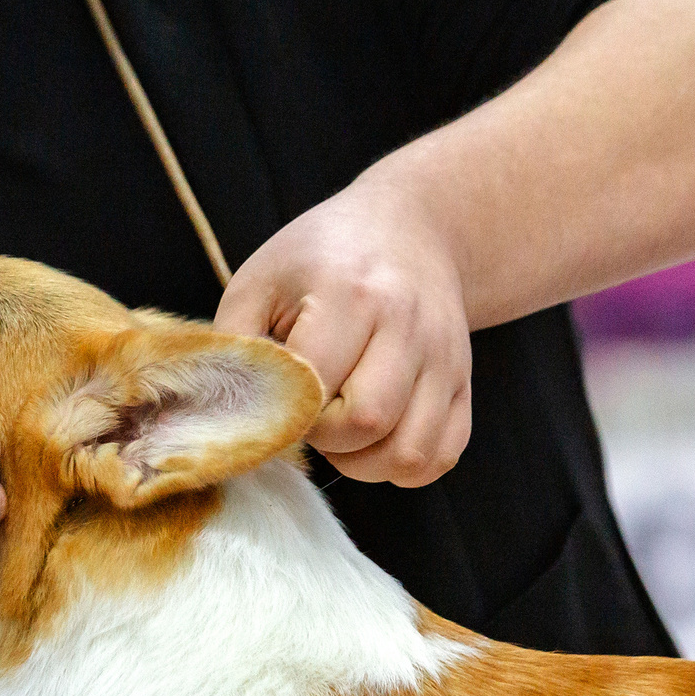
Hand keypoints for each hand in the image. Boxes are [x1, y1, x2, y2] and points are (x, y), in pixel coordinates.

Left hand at [215, 176, 471, 487]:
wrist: (409, 229)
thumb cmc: (318, 259)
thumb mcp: (259, 281)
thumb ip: (235, 350)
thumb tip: (229, 419)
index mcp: (351, 293)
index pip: (314, 387)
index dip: (284, 411)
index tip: (274, 399)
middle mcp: (408, 326)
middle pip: (367, 423)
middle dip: (324, 438)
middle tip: (306, 412)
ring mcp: (446, 358)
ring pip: (409, 453)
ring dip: (362, 462)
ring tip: (337, 430)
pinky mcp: (465, 385)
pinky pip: (440, 456)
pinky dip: (401, 466)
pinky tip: (374, 440)